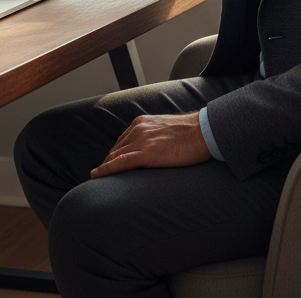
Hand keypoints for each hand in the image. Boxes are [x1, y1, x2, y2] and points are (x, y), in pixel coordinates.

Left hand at [90, 113, 211, 177]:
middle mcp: (138, 128)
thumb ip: (155, 136)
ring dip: (105, 167)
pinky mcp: (146, 154)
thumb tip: (154, 148)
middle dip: (108, 161)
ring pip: (116, 156)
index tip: (110, 163)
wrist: (204, 132)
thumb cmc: (191, 134)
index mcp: (143, 122)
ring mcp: (141, 140)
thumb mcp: (167, 130)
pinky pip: (120, 163)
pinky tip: (96, 175)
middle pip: (117, 149)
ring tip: (98, 177)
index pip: (122, 140)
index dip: (115, 153)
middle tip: (102, 174)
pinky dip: (106, 169)